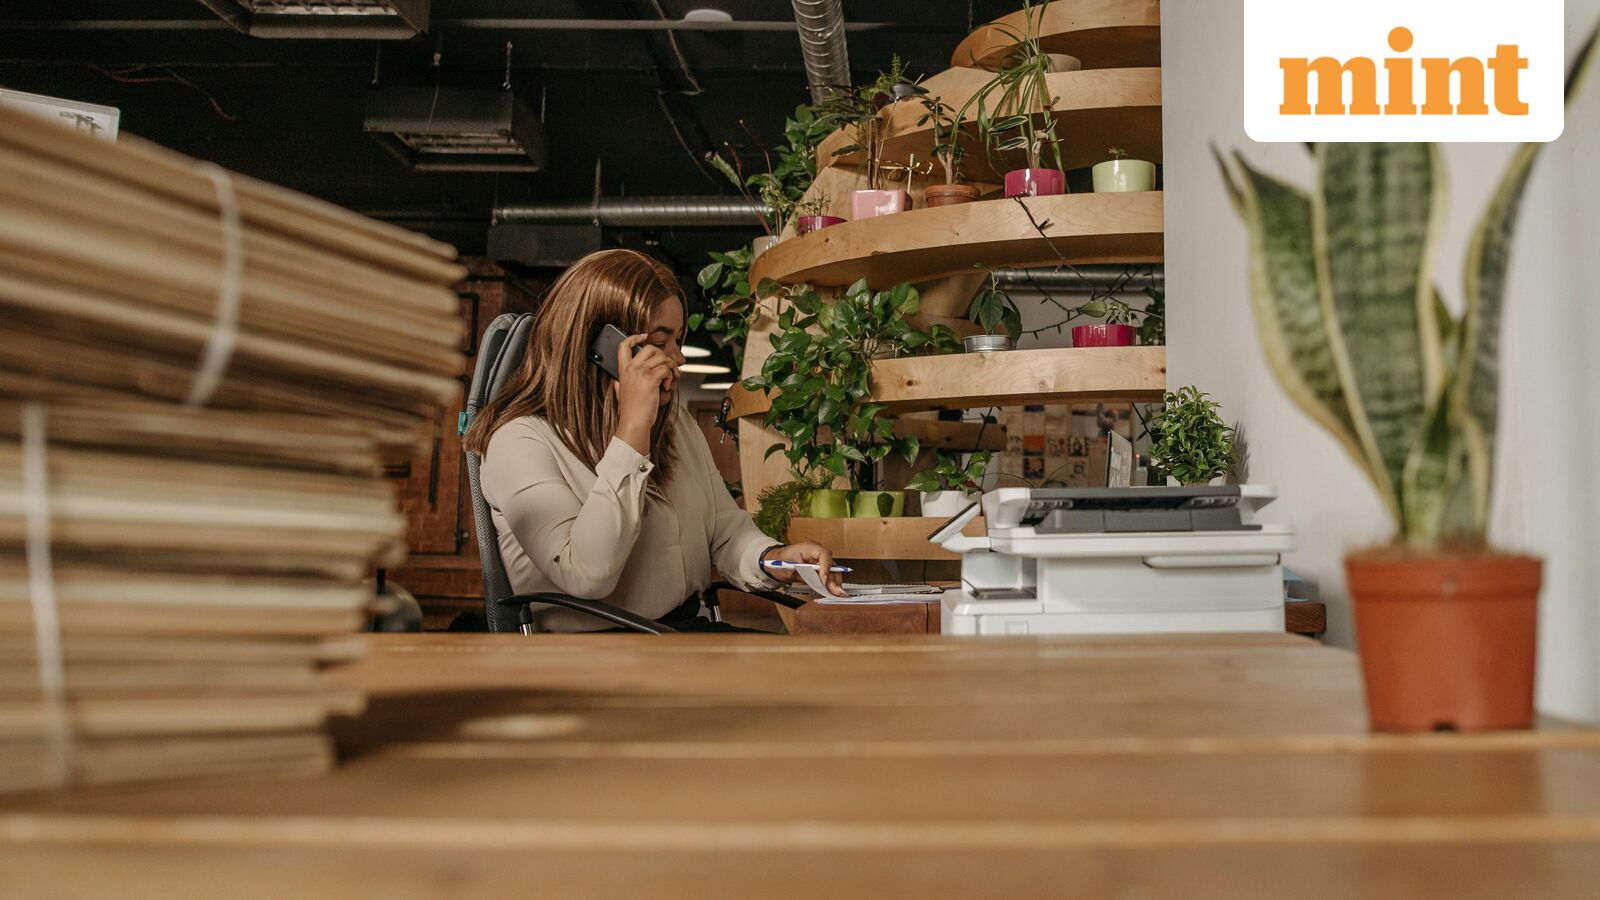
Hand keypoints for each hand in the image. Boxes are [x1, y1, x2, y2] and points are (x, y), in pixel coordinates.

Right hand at [615, 334, 676, 453]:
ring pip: (662, 358)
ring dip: (670, 367)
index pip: (624, 346)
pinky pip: (666, 368)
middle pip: (650, 348)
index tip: (644, 336)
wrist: (633, 422)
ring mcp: (641, 372)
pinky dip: (671, 375)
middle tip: (666, 367)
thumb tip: (615, 382)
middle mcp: (631, 368)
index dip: (634, 337)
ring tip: (669, 379)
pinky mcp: (651, 379)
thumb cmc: (630, 410)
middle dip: (662, 355)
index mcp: (623, 370)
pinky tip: (666, 386)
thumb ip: (618, 385)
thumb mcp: (620, 394)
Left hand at [764, 542, 845, 596]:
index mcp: (808, 547)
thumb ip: (803, 575)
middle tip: (836, 591)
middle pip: (831, 564)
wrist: (775, 560)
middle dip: (834, 578)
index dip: (826, 568)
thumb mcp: (788, 569)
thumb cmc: (780, 561)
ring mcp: (818, 558)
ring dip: (835, 582)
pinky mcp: (819, 565)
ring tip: (837, 593)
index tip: (823, 580)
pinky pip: (828, 573)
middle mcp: (816, 551)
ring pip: (832, 569)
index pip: (824, 554)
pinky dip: (831, 582)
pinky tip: (833, 591)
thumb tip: (817, 582)